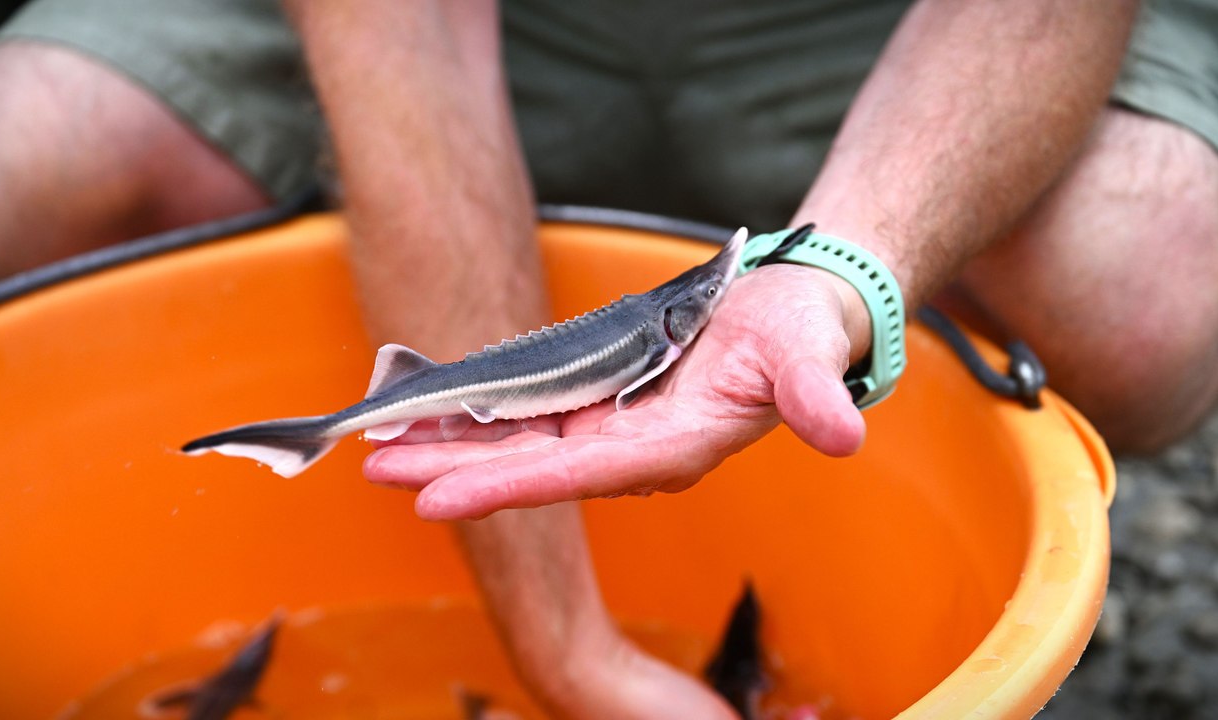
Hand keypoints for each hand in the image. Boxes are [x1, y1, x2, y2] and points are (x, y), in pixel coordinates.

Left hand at [363, 264, 868, 519]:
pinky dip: (478, 414)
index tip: (434, 497)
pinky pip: (528, 413)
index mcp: (672, 447)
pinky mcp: (602, 401)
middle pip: (526, 465)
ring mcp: (613, 427)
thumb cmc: (802, 330)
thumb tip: (843, 433)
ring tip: (382, 440)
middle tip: (375, 464)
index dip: (503, 485)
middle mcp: (632, 448)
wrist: (801, 314)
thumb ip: (813, 394)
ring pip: (518, 441)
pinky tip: (433, 412)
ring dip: (451, 443)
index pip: (574, 475)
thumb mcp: (807, 355)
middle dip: (451, 467)